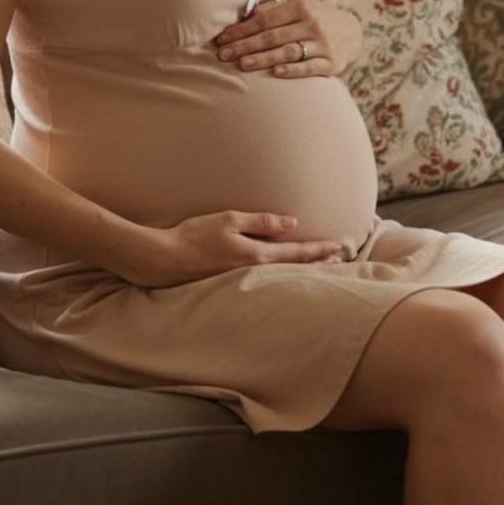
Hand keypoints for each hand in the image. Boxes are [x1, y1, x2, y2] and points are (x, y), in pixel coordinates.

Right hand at [118, 211, 346, 287]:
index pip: (296, 253)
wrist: (163, 261)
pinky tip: (282, 272)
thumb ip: (261, 222)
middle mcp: (253, 272)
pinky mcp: (230, 284)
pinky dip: (281, 275)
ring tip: (320, 266)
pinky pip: (263, 279)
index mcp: (256, 256)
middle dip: (317, 262)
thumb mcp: (229, 220)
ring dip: (301, 270)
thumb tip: (291, 223)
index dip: (319, 249)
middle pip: (293, 268)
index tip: (339, 247)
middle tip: (339, 259)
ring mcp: (241, 281)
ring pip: (280, 276)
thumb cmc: (194, 236)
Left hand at [215, 0, 361, 79]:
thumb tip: (246, 15)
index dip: (241, 30)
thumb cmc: (315, 18)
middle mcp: (311, 23)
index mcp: (300, 6)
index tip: (222, 39)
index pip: (264, 19)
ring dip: (264, 58)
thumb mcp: (298, 6)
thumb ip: (273, 9)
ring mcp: (322, 43)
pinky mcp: (331, 63)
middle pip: (272, 36)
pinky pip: (309, 67)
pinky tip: (276, 72)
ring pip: (288, 51)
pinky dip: (293, 70)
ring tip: (243, 64)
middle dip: (245, 46)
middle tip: (223, 55)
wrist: (352, 33)